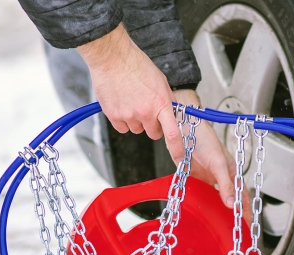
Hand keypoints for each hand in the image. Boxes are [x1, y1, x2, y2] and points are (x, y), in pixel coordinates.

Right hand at [77, 24, 183, 156]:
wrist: (113, 57)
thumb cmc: (136, 64)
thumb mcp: (160, 81)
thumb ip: (166, 100)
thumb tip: (170, 113)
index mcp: (161, 103)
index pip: (173, 135)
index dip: (177, 150)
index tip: (180, 159)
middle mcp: (146, 112)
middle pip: (153, 133)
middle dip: (152, 125)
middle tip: (147, 109)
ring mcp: (129, 115)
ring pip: (136, 130)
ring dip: (136, 121)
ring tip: (132, 101)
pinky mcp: (113, 116)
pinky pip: (122, 128)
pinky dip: (122, 120)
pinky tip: (122, 104)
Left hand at [172, 90, 251, 221]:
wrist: (183, 127)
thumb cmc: (204, 138)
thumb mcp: (218, 163)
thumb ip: (225, 184)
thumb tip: (232, 203)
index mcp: (231, 172)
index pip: (241, 196)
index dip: (244, 211)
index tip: (246, 225)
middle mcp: (219, 176)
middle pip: (228, 200)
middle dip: (232, 215)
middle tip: (234, 230)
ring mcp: (206, 178)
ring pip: (213, 199)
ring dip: (216, 210)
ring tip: (219, 226)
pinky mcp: (193, 177)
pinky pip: (198, 193)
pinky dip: (200, 203)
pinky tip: (199, 211)